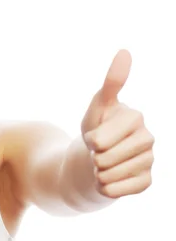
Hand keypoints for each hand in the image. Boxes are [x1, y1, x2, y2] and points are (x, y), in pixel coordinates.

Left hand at [80, 49, 153, 198]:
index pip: (100, 138)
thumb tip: (125, 51)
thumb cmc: (97, 127)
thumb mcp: (97, 106)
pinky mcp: (147, 180)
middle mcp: (147, 138)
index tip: (94, 136)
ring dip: (98, 172)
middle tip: (97, 150)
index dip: (91, 140)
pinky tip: (107, 179)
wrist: (98, 158)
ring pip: (111, 173)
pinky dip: (108, 187)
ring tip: (101, 164)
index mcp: (135, 117)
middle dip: (93, 156)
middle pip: (105, 157)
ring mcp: (149, 160)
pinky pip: (121, 189)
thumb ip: (112, 82)